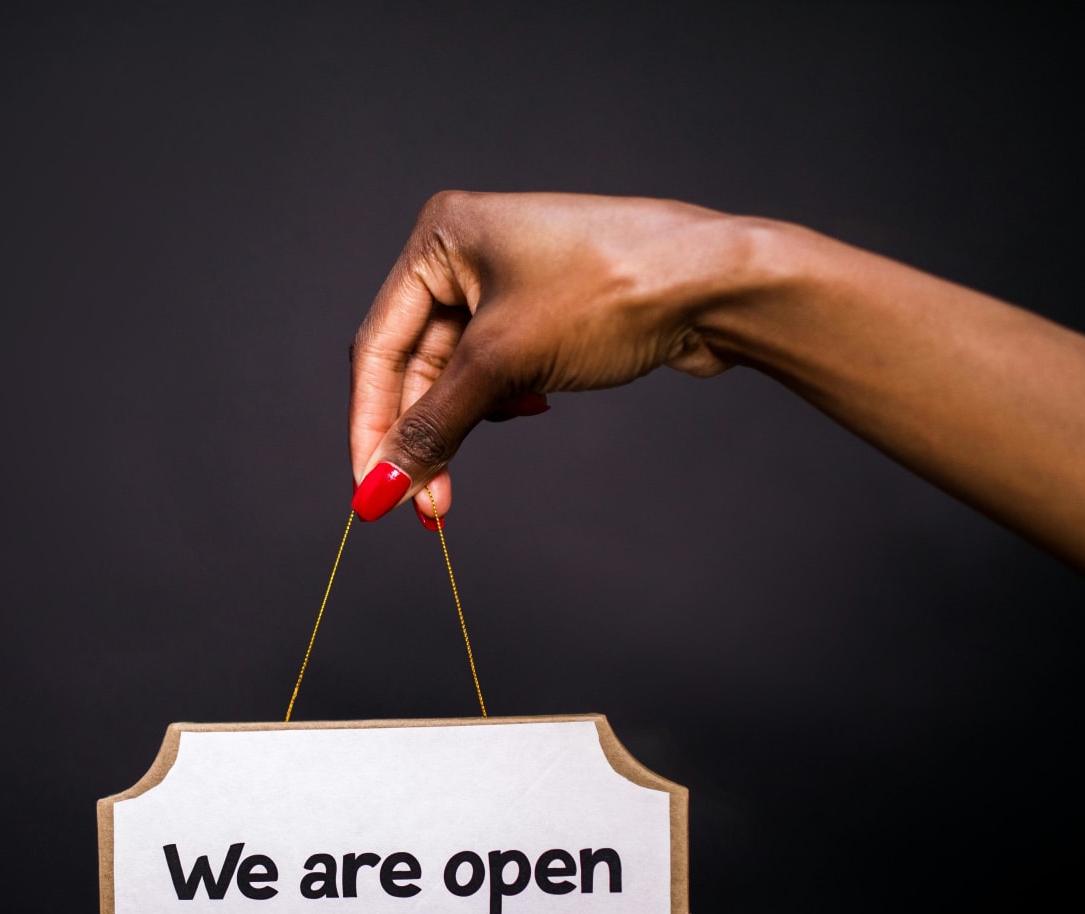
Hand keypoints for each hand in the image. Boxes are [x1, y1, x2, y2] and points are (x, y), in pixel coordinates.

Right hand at [348, 191, 747, 523]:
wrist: (717, 281)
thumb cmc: (611, 290)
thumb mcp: (505, 363)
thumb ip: (434, 427)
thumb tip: (379, 487)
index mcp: (441, 237)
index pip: (379, 346)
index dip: (369, 425)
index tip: (367, 493)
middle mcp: (467, 251)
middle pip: (415, 365)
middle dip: (419, 437)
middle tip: (422, 506)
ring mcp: (508, 280)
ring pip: (456, 374)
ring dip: (460, 428)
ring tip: (469, 474)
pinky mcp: (545, 311)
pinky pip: (495, 370)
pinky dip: (499, 404)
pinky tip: (531, 410)